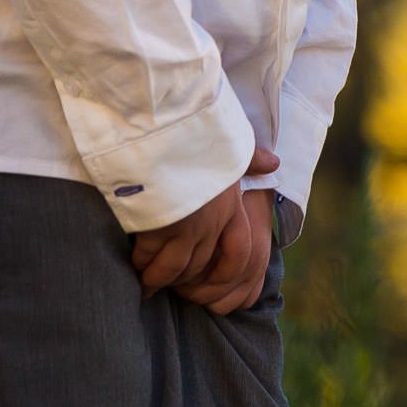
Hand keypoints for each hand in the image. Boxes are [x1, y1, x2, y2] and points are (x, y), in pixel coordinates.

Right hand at [128, 144, 277, 299]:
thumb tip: (274, 162)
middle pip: (199, 266)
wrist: (162, 124)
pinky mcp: (157, 226)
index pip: (240, 254)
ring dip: (157, 277)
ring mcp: (186, 226)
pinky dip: (140, 264)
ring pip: (173, 269)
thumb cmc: (193, 132)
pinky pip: (148, 258)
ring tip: (146, 282)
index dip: (225, 274)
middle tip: (164, 281)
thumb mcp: (229, 143)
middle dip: (182, 279)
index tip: (208, 280)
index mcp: (232, 205)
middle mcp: (212, 221)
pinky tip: (132, 264)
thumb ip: (248, 159)